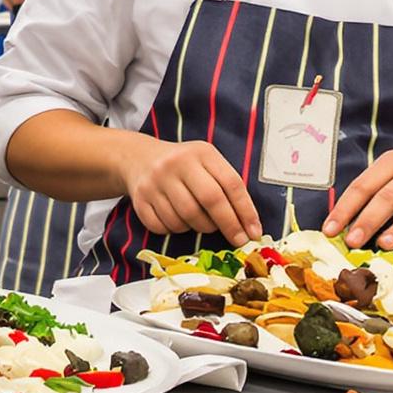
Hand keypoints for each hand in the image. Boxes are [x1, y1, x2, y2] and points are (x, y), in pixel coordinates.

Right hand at [117, 136, 263, 243]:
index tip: (253, 232)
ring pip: (186, 217)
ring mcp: (155, 181)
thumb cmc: (183, 166)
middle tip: (238, 240)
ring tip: (201, 221)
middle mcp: (176, 164)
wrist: (138, 158)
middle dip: (228, 225)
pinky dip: (175, 230)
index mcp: (201, 153)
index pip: (230, 183)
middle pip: (210, 200)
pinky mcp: (139, 199)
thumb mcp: (207, 164)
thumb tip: (247, 225)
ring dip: (199, 227)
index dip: (246, 211)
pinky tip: (178, 221)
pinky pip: (163, 226)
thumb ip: (226, 187)